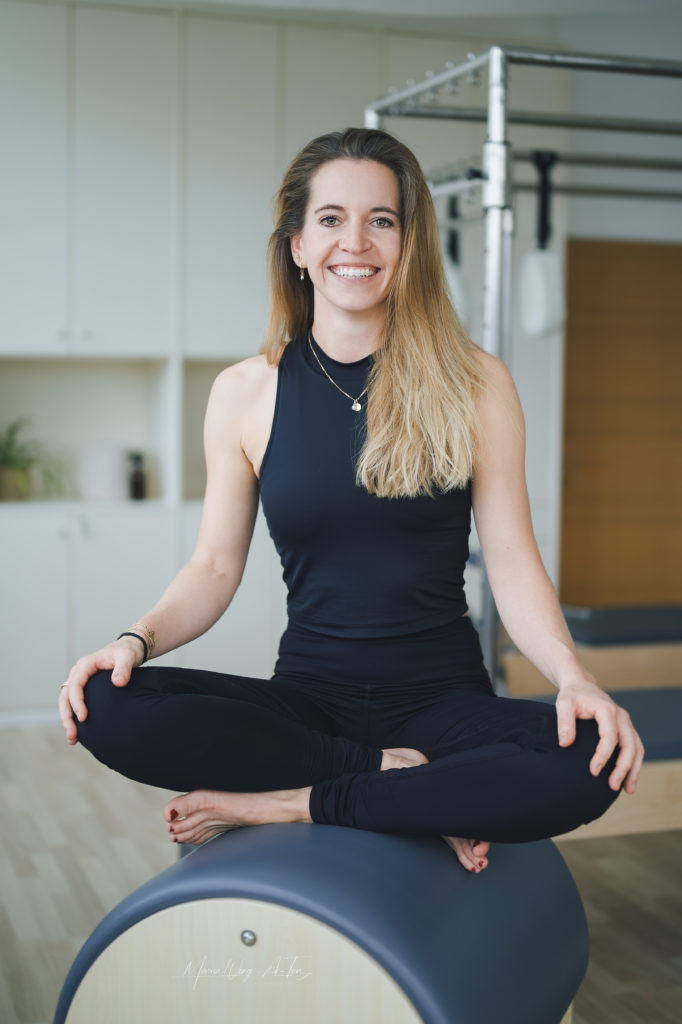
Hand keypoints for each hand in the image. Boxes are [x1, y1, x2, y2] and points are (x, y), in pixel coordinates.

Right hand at [58, 636, 144, 745]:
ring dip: (67, 720)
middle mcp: (78, 673)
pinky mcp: (84, 688)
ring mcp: (79, 681)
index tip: (83, 718)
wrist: (128, 649)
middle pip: (65, 696)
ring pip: (66, 702)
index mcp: (85, 665)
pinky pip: (74, 703)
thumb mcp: (127, 657)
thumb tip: (118, 683)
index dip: (77, 702)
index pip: (75, 685)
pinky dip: (73, 717)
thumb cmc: (127, 652)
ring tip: (72, 739)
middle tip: (72, 735)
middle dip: (67, 716)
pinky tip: (79, 733)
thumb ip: (124, 669)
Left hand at [555, 679, 644, 794]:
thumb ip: (564, 722)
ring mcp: (626, 723)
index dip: (603, 756)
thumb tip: (565, 744)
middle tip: (612, 786)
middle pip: (629, 745)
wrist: (581, 685)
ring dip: (634, 769)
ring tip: (628, 790)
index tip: (593, 771)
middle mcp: (621, 716)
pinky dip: (634, 763)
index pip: (610, 737)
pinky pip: (635, 747)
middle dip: (623, 768)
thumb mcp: (563, 704)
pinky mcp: (625, 728)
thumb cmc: (572, 695)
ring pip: (637, 748)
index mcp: (607, 710)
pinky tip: (628, 779)